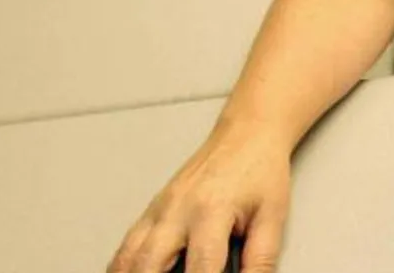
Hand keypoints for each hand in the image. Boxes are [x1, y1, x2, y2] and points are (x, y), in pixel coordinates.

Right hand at [109, 128, 291, 272]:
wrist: (246, 135)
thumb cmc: (260, 171)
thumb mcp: (271, 217)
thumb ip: (260, 259)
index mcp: (210, 210)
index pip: (200, 269)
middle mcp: (177, 210)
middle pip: (149, 264)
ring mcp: (159, 209)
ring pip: (128, 257)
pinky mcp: (152, 210)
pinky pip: (127, 245)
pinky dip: (122, 267)